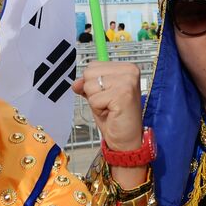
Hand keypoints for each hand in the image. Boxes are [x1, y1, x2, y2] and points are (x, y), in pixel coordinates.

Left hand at [73, 61, 148, 187]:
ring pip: (90, 85)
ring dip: (95, 101)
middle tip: (107, 103)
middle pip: (89, 72)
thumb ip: (87, 84)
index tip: (106, 94)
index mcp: (126, 67)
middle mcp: (129, 71)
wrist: (126, 140)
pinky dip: (98, 109)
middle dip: (93, 91)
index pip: (93, 65)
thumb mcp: (98, 96)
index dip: (92, 83)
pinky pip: (94, 99)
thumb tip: (76, 82)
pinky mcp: (123, 94)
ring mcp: (127, 82)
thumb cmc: (115, 118)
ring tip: (109, 108)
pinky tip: (110, 112)